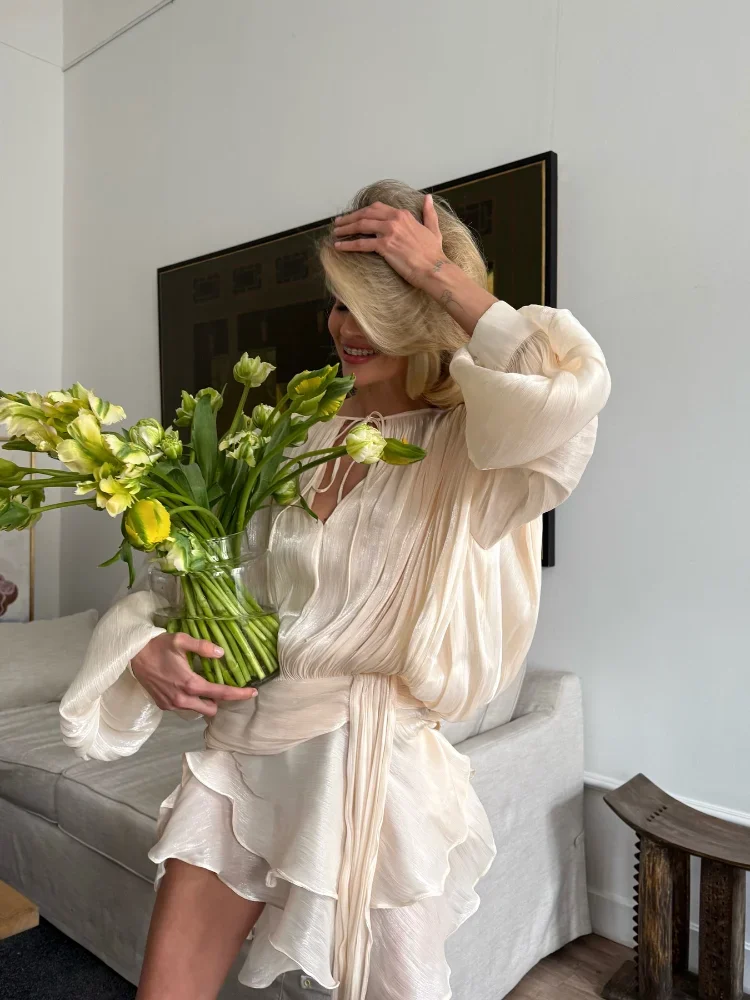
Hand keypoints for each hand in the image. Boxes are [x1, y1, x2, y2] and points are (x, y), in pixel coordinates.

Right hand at [130, 632, 256, 716]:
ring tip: (206, 686)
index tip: (253, 692)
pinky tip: (188, 688)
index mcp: (190, 684)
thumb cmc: (157, 646)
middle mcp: (182, 699)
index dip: (239, 694)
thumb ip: (203, 647)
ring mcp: (171, 705)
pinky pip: (184, 708)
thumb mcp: (181, 640)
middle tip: (224, 687)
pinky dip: (191, 701)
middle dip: (220, 701)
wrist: (132, 656)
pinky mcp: (163, 706)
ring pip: (197, 710)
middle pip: (211, 709)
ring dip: (205, 702)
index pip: (221, 694)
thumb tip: (222, 653)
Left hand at [333, 194, 445, 288]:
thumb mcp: (433, 228)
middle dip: (349, 218)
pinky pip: (361, 243)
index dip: (363, 212)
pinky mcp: (384, 246)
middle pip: (365, 214)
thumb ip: (428, 212)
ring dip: (345, 229)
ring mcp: (389, 232)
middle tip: (339, 223)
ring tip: (336, 233)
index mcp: (403, 214)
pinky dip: (348, 245)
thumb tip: (427, 198)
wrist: (434, 268)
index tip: (353, 216)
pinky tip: (339, 247)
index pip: (377, 208)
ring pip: (361, 226)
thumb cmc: (434, 253)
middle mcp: (394, 220)